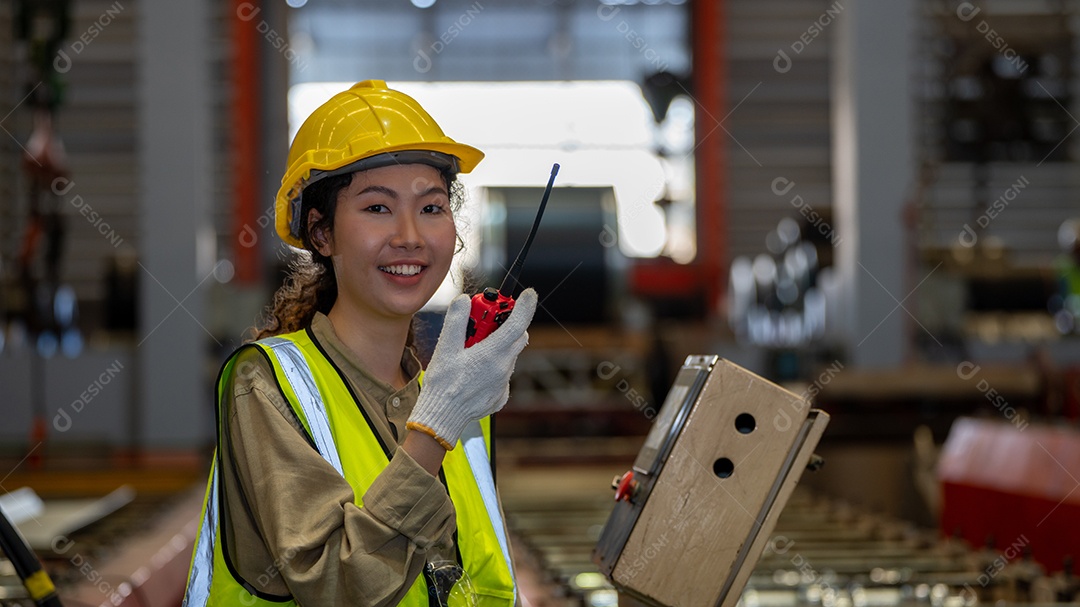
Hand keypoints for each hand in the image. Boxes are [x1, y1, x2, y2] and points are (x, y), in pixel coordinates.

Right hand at [406, 288, 537, 449]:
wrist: (442, 417)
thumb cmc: (443, 383)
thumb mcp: (445, 347)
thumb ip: (456, 320)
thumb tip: (464, 300)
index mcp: (492, 353)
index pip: (518, 323)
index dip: (526, 306)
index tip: (529, 294)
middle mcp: (504, 367)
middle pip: (517, 337)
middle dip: (507, 324)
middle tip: (486, 321)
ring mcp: (503, 382)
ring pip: (508, 355)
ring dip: (497, 346)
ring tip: (472, 350)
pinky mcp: (500, 395)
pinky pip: (502, 374)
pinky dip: (493, 366)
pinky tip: (474, 372)